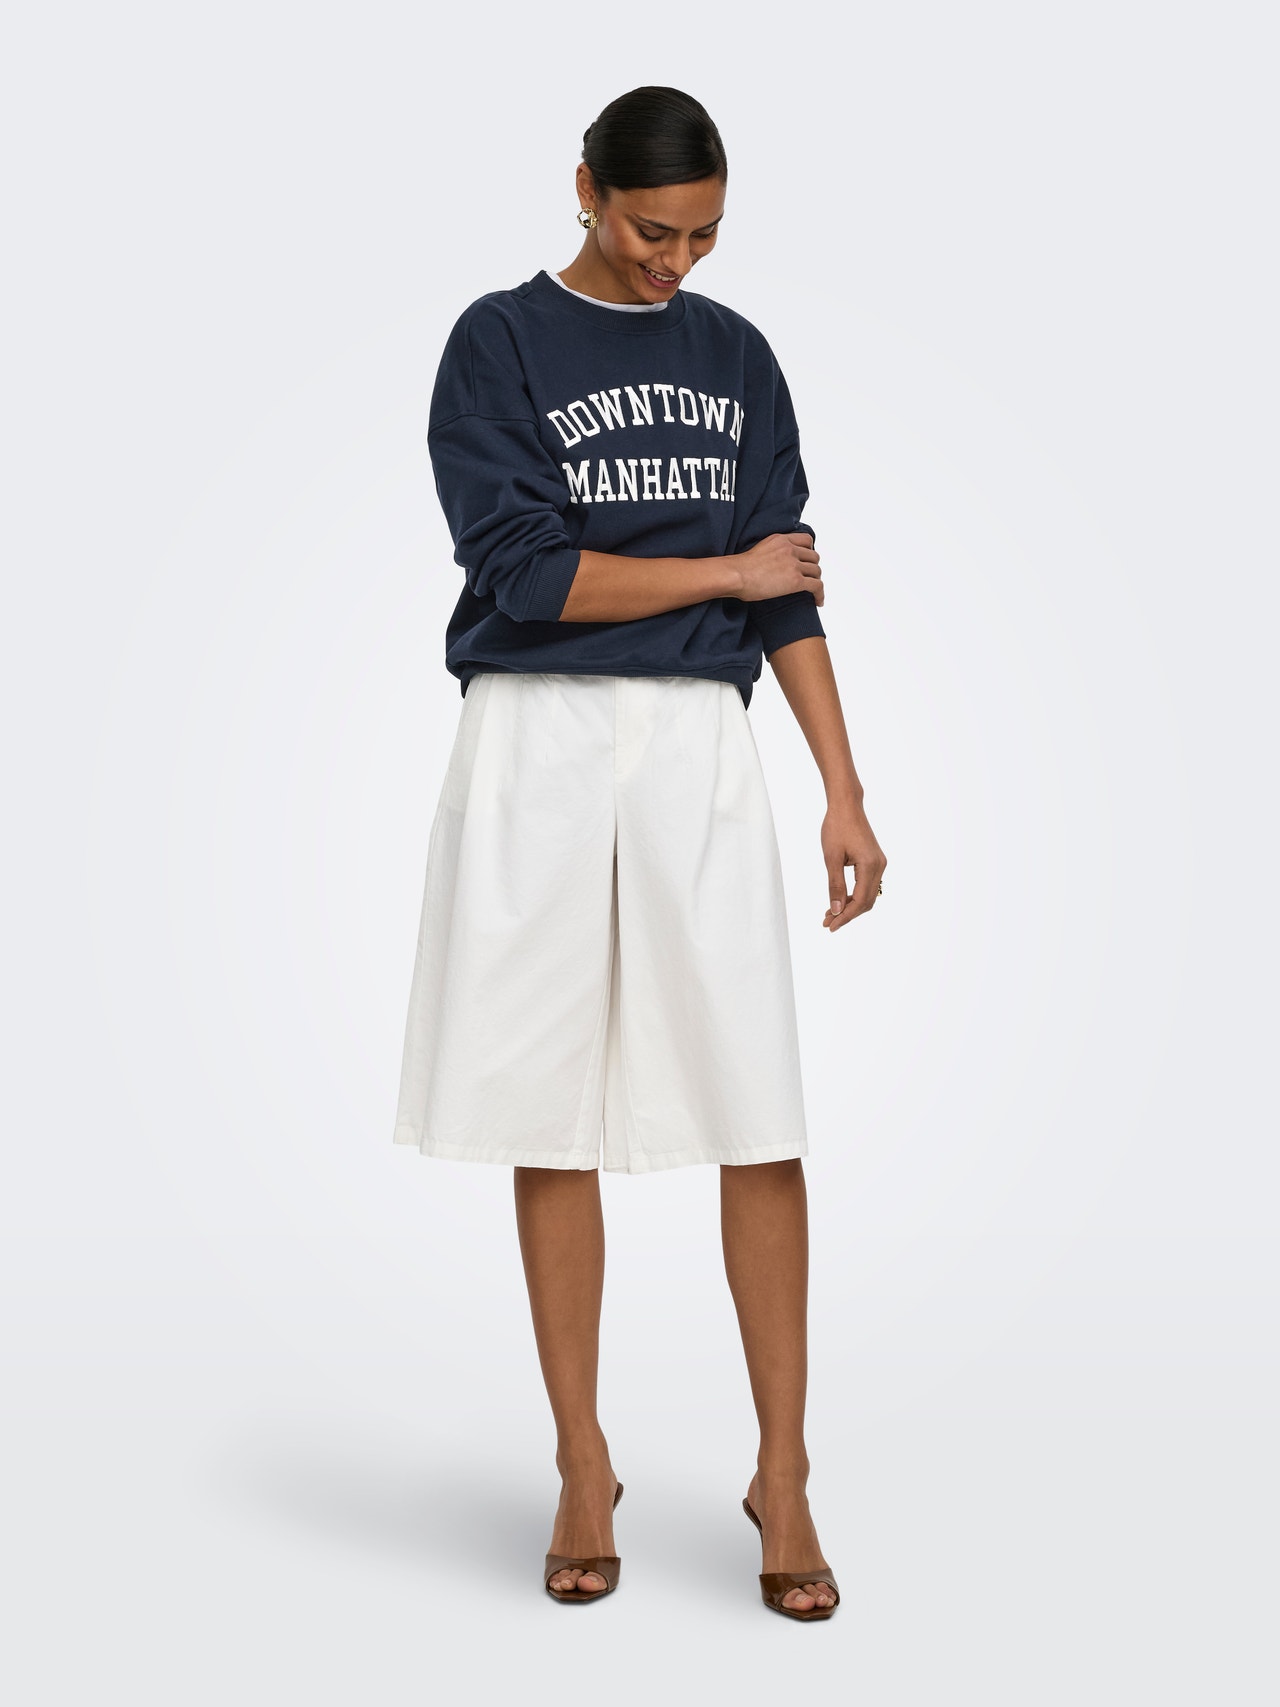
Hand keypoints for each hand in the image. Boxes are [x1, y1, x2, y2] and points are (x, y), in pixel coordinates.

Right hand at [735, 533, 822, 605]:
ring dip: (816, 581)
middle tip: (808, 578)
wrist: (736, 575)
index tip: (807, 560)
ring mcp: (794, 565)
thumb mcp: (759, 549)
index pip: (806, 540)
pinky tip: (818, 602)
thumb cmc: (739, 569)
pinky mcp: (796, 581)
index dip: (809, 551)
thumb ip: (772, 552)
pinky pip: (817, 586)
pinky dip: (820, 594)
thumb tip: (774, 565)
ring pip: (816, 571)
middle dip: (812, 568)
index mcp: (781, 540)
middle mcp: (790, 549)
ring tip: (812, 591)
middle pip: (814, 557)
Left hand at [821, 802, 885, 930]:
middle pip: (866, 902)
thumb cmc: (836, 827)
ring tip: (830, 914)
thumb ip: (834, 885)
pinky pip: (867, 885)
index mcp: (870, 865)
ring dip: (851, 907)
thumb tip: (835, 910)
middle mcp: (879, 866)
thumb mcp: (831, 858)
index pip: (860, 901)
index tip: (830, 926)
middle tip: (827, 923)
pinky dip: (854, 895)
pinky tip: (840, 900)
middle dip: (847, 915)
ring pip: (868, 895)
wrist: (846, 805)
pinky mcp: (875, 860)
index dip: (845, 916)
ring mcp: (879, 863)